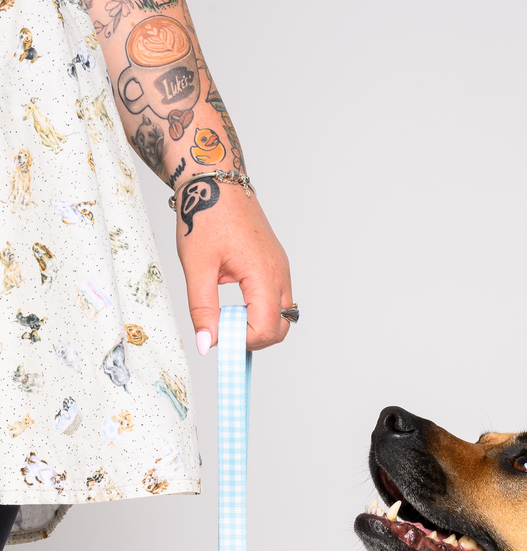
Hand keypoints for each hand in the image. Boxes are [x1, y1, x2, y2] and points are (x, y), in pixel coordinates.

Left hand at [176, 184, 293, 352]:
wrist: (214, 179)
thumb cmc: (205, 213)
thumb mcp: (196, 266)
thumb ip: (202, 309)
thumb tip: (207, 344)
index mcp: (263, 273)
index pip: (265, 328)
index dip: (241, 341)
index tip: (217, 336)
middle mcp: (279, 273)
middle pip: (279, 328)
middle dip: (252, 338)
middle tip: (222, 329)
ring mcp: (281, 269)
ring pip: (281, 317)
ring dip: (255, 324)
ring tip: (226, 313)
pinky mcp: (276, 266)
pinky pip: (276, 300)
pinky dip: (258, 310)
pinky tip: (235, 300)